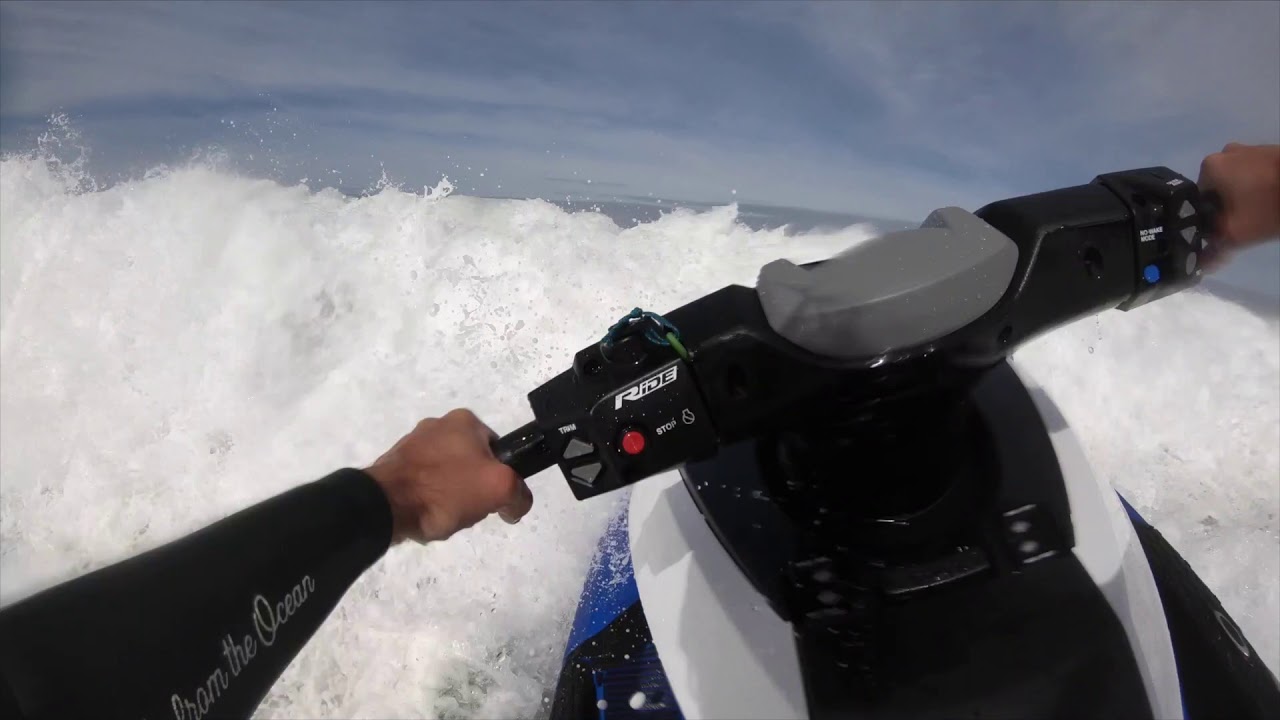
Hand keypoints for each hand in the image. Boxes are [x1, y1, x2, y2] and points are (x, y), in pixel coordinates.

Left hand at [364, 409, 532, 543]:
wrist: (387, 505)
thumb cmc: (446, 489)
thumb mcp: (500, 488)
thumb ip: (519, 494)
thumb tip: (514, 506)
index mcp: (464, 420)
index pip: (497, 450)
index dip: (500, 476)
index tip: (492, 496)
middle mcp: (437, 425)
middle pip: (472, 464)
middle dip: (474, 489)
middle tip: (469, 508)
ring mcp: (412, 444)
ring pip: (448, 476)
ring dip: (450, 497)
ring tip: (445, 514)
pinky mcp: (396, 466)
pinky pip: (424, 485)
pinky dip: (429, 500)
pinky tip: (427, 514)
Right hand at [1198, 143, 1279, 266]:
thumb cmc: (1269, 205)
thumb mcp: (1236, 235)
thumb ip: (1214, 250)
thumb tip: (1201, 264)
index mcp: (1209, 167)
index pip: (1198, 201)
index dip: (1209, 220)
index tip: (1225, 231)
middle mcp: (1224, 152)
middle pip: (1218, 190)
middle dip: (1227, 208)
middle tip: (1244, 224)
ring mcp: (1250, 149)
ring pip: (1237, 182)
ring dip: (1244, 198)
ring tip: (1261, 212)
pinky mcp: (1271, 152)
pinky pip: (1255, 174)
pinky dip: (1259, 188)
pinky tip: (1271, 200)